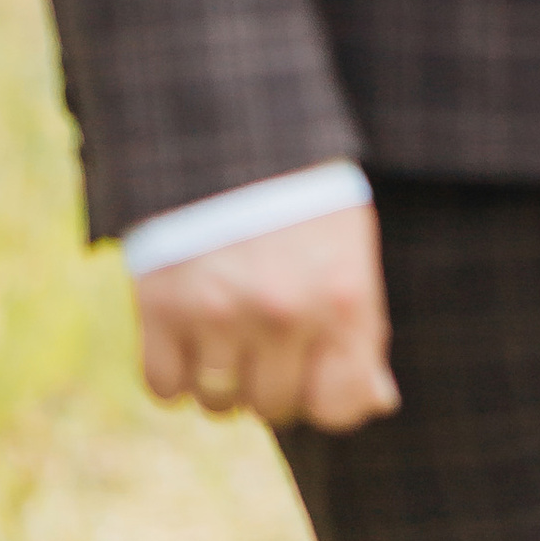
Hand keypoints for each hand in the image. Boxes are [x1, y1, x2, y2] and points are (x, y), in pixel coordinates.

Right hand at [133, 204, 398, 432]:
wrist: (228, 133)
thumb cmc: (301, 195)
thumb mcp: (350, 248)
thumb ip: (363, 329)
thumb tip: (378, 402)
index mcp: (343, 299)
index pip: (340, 406)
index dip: (324, 396)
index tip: (312, 371)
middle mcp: (285, 314)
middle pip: (273, 406)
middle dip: (268, 380)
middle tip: (262, 337)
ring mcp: (220, 314)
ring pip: (217, 402)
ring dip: (219, 378)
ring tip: (225, 330)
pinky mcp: (161, 308)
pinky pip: (165, 386)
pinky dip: (172, 370)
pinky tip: (187, 330)